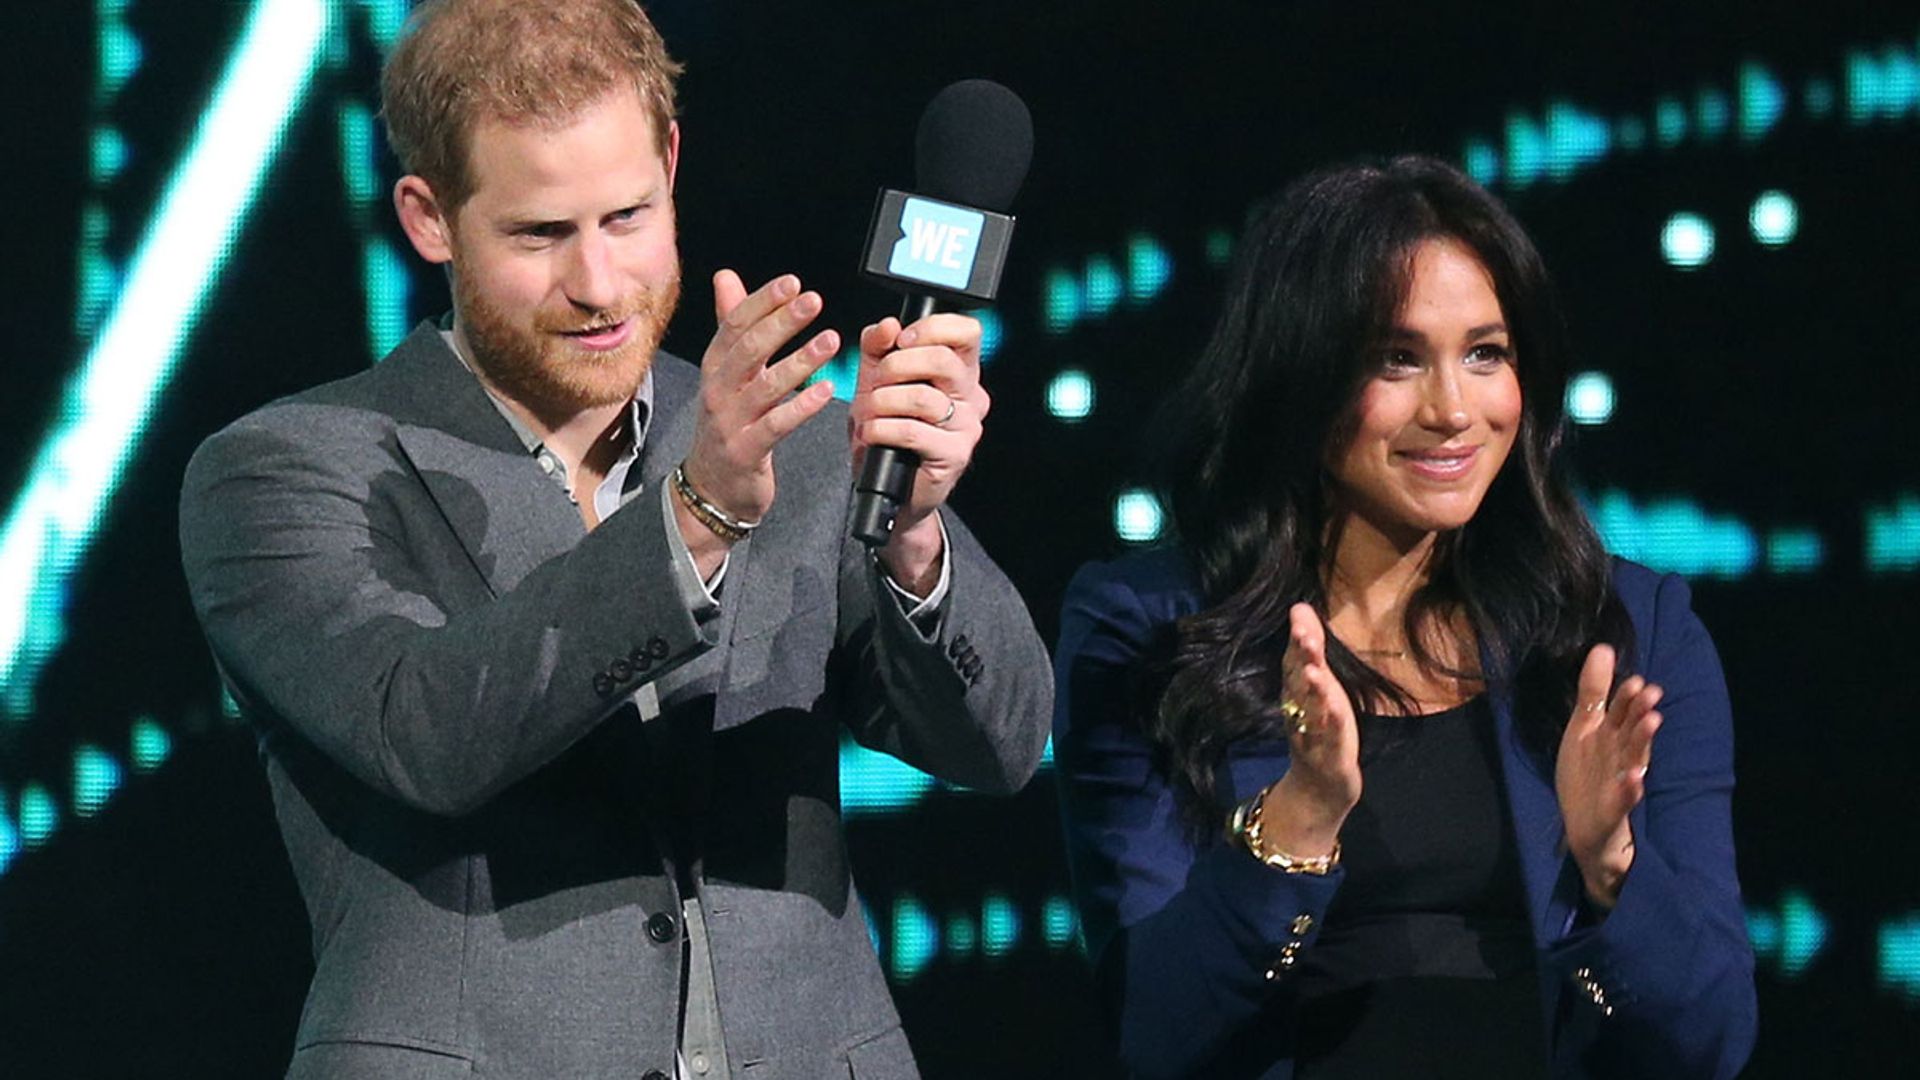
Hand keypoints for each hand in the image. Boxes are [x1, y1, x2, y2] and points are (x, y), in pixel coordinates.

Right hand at [681, 270, 838, 537]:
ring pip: (765, 385)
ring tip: (831, 340)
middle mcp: (718, 390)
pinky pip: (775, 425)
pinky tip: (826, 391)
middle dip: (781, 322)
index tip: (792, 283)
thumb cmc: (727, 423)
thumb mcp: (726, 373)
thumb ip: (731, 325)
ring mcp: (730, 422)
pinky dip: (801, 407)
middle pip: (749, 349)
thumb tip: (726, 276)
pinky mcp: (746, 451)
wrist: (711, 488)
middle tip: (813, 300)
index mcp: (716, 367)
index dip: (762, 301)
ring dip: (799, 360)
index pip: (735, 326)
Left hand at [849, 313, 989, 592]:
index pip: (967, 332)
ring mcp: (967, 427)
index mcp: (960, 372)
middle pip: (944, 360)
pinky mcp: (955, 455)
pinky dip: (883, 429)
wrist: (891, 489)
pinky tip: (873, 434)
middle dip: (897, 366)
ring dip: (883, 402)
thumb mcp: (875, 382)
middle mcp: (971, 396)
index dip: (932, 328)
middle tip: (875, 383)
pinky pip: (914, 431)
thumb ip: (877, 349)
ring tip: (868, 414)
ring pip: (924, 397)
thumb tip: (888, 325)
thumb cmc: (888, 432)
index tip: (902, 340)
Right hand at [1258, 603, 1361, 857]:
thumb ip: (1308, 648)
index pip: (1294, 662)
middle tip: (1303, 633)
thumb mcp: (1315, 686)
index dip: (1297, 638)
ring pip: (1312, 710)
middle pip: (1299, 682)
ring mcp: (1315, 733)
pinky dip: (1332, 725)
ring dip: (1312, 691)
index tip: (1299, 613)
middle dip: (1302, 658)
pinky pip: (1330, 740)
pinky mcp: (1331, 756)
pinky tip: (1336, 711)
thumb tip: (1299, 606)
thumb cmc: (1319, 730)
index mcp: (1299, 693)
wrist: (1317, 788)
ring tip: (1314, 669)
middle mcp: (1302, 710)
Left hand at [1557, 644, 1663, 908]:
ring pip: (1634, 760)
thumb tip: (1603, 647)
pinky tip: (1634, 779)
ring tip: (1652, 722)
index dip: (1628, 698)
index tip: (1637, 680)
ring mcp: (1618, 784)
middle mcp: (1620, 757)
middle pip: (1631, 733)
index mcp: (1612, 738)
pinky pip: (1623, 800)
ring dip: (1643, 742)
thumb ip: (1594, 691)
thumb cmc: (1588, 773)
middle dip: (1640, 714)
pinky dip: (1629, 790)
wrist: (1586, 828)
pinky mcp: (1613, 810)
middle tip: (1650, 694)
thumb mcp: (1583, 728)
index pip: (1622, 714)